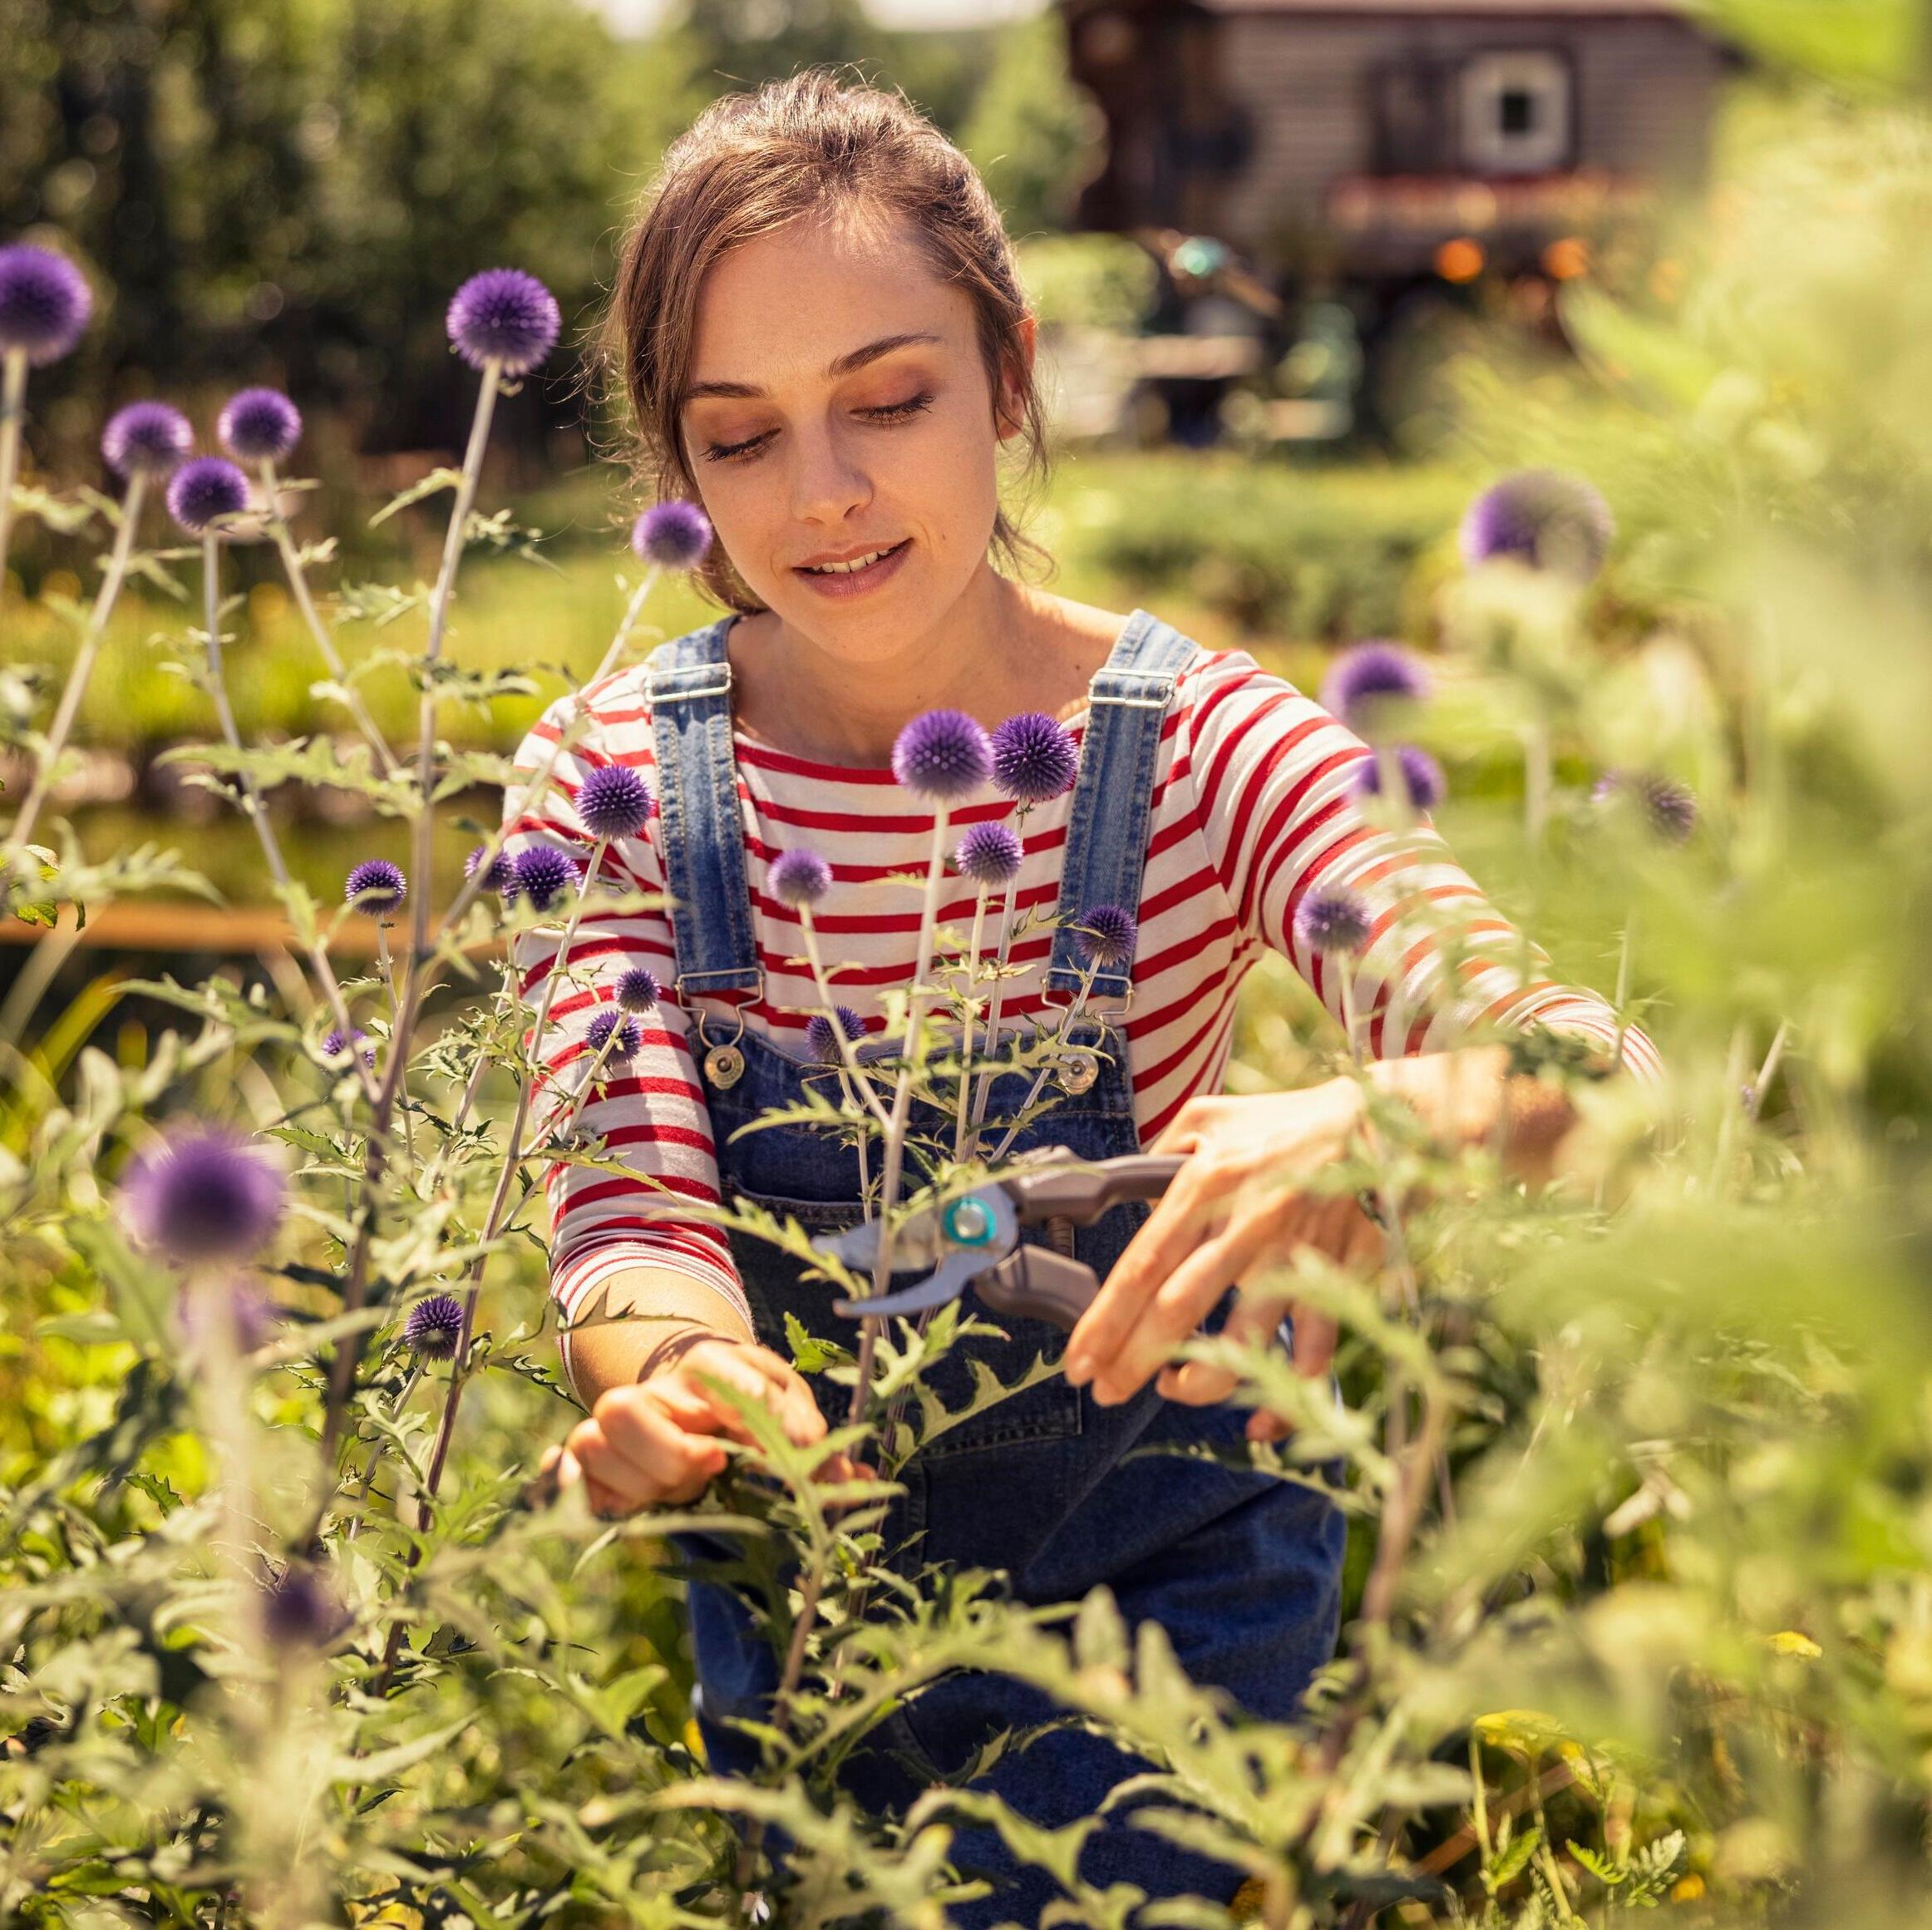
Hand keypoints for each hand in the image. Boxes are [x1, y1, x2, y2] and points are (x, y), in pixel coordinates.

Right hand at [535, 1335, 872, 1514]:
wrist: (701, 1398)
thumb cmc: (751, 1404)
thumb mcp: (788, 1408)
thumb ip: (811, 1436)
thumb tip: (850, 1475)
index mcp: (708, 1366)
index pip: (707, 1371)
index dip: (733, 1407)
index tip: (752, 1441)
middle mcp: (654, 1392)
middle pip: (623, 1409)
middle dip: (666, 1453)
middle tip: (710, 1468)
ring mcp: (617, 1427)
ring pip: (592, 1443)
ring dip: (638, 1480)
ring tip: (684, 1490)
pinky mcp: (595, 1464)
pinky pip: (563, 1472)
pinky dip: (574, 1488)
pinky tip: (615, 1505)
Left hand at [1062, 1083, 1383, 1439]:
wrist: (1383, 1126)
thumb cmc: (1286, 1124)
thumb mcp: (1208, 1118)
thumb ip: (1161, 1155)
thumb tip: (1129, 1198)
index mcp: (1206, 1185)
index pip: (1142, 1266)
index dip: (1104, 1321)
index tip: (1078, 1359)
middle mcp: (1246, 1225)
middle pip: (1177, 1311)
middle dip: (1133, 1362)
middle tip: (1104, 1391)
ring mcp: (1295, 1258)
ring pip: (1243, 1344)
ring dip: (1201, 1382)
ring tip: (1173, 1389)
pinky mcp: (1339, 1282)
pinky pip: (1312, 1354)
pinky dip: (1287, 1397)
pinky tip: (1260, 1420)